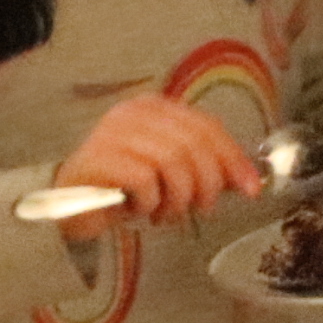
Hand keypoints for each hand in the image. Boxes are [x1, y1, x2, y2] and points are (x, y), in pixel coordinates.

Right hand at [55, 95, 260, 233]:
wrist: (70, 204)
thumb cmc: (124, 188)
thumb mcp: (170, 174)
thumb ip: (205, 169)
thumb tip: (248, 180)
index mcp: (155, 109)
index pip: (206, 126)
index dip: (233, 158)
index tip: (251, 189)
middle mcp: (133, 114)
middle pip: (193, 144)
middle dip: (208, 183)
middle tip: (201, 208)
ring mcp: (112, 134)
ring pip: (172, 161)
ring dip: (179, 198)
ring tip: (168, 214)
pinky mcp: (97, 159)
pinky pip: (144, 180)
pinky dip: (152, 203)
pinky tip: (142, 211)